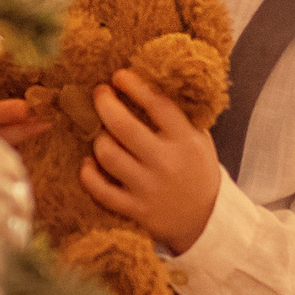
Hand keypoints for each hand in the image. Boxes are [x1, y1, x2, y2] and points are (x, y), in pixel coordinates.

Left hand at [82, 69, 221, 252]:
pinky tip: (89, 164)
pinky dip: (88, 174)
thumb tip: (147, 82)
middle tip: (100, 94)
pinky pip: (100, 190)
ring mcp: (149, 188)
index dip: (134, 86)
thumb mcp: (199, 139)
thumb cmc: (198, 170)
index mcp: (186, 140)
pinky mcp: (136, 209)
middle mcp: (166, 162)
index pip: (157, 104)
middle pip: (123, 126)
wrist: (206, 219)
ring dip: (98, 139)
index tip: (120, 75)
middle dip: (105, 103)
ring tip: (101, 133)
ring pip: (108, 155)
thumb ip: (178, 116)